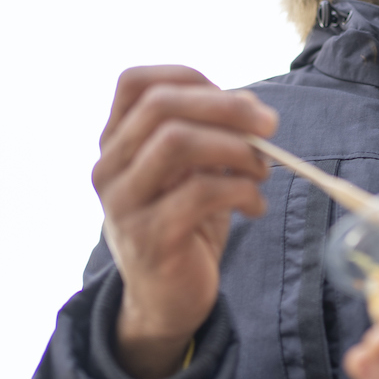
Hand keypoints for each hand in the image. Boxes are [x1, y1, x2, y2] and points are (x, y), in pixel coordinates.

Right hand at [92, 66, 277, 378]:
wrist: (165, 300)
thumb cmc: (184, 224)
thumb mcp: (195, 171)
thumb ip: (212, 133)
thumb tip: (250, 105)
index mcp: (116, 143)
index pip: (134, 83)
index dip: (188, 78)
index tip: (235, 98)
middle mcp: (109, 168)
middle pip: (160, 106)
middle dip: (225, 107)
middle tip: (269, 124)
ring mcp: (124, 203)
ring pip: (176, 142)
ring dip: (234, 147)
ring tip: (261, 169)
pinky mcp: (150, 237)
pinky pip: (200, 192)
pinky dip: (241, 190)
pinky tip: (255, 206)